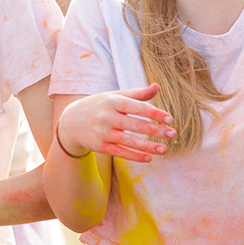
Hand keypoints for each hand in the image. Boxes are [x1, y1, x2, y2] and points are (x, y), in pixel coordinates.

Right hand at [56, 83, 174, 162]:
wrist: (71, 121)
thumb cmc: (100, 106)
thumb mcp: (115, 96)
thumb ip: (137, 94)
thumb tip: (157, 86)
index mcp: (114, 101)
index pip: (138, 107)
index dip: (155, 113)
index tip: (170, 119)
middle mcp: (107, 116)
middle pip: (135, 125)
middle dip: (155, 130)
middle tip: (173, 134)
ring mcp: (102, 132)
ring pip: (129, 141)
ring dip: (148, 146)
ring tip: (164, 149)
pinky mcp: (100, 146)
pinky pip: (120, 152)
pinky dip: (135, 156)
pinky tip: (149, 158)